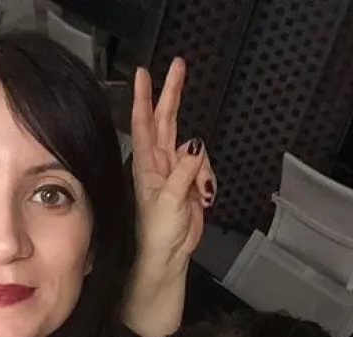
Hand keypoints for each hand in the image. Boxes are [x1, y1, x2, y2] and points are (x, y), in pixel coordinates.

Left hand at [131, 57, 214, 265]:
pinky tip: (202, 200)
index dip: (145, 96)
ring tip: (197, 195)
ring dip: (203, 170)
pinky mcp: (191, 182)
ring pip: (196, 151)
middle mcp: (160, 161)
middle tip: (179, 65)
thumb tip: (197, 145)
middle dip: (173, 93)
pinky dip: (208, 183)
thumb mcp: (170, 199)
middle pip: (168, 119)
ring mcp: (176, 170)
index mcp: (146, 163)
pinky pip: (206, 169)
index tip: (143, 73)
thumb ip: (184, 170)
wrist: (170, 255)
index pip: (144, 122)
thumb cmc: (158, 231)